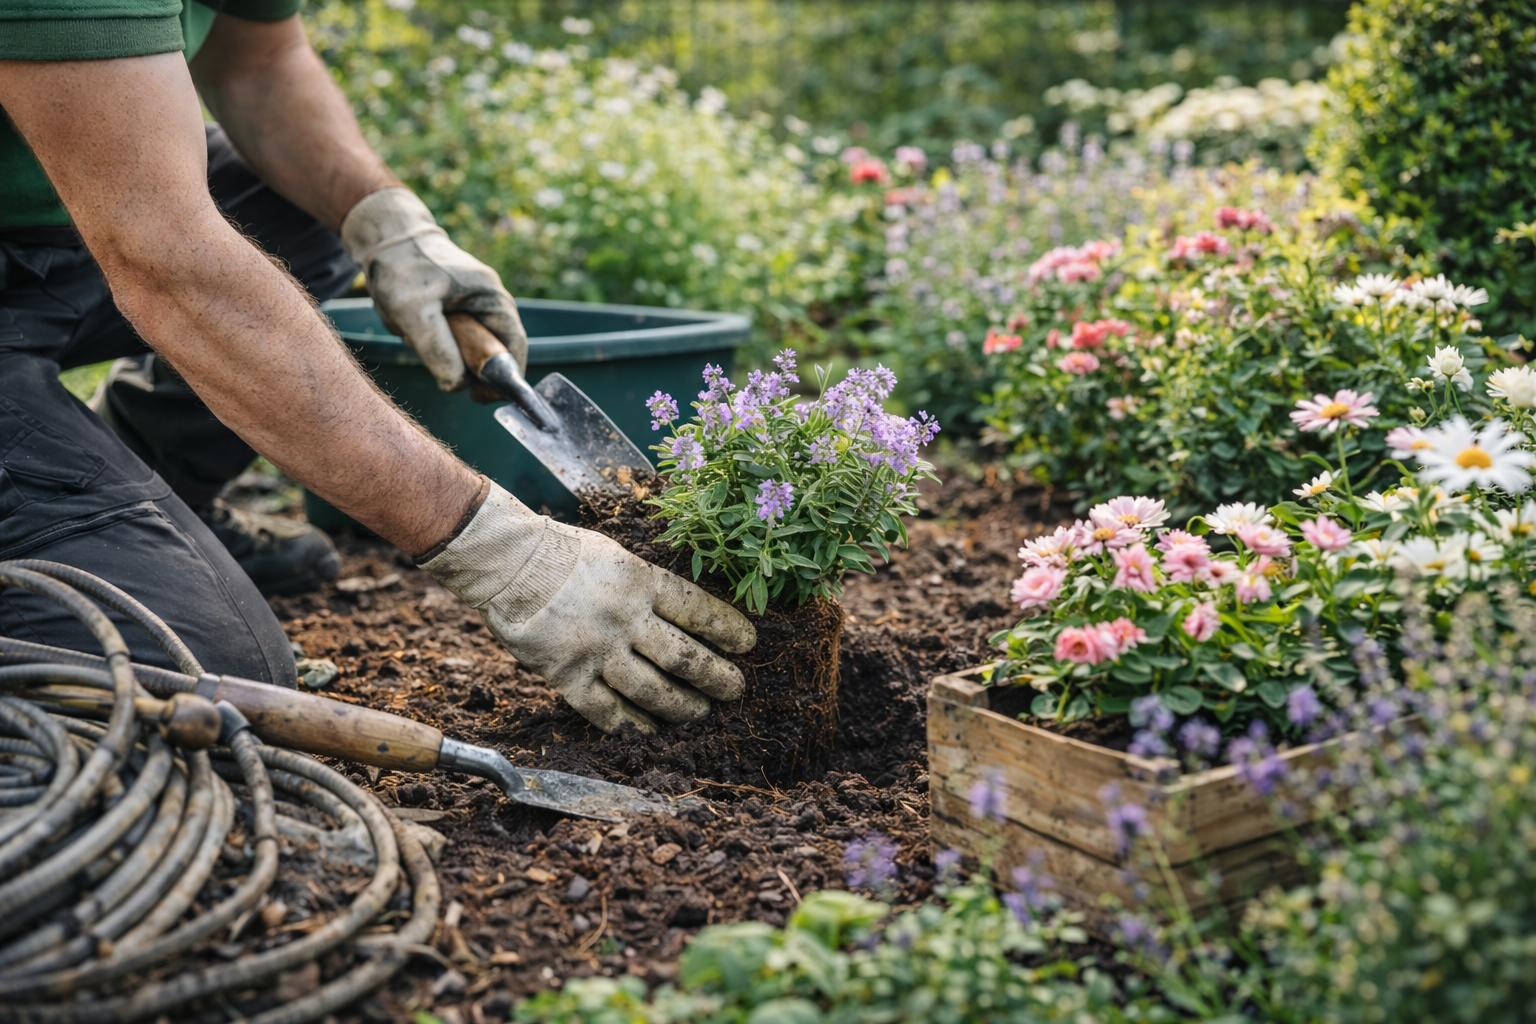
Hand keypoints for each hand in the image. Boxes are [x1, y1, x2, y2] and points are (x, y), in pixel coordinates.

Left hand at [340, 187, 527, 391]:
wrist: (383, 235)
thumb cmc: (402, 267)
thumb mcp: (414, 311)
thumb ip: (438, 349)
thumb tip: (458, 385)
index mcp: (494, 299)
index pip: (515, 349)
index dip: (503, 379)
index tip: (477, 397)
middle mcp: (489, 303)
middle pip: (488, 352)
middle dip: (457, 358)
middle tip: (429, 351)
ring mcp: (471, 304)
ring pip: (462, 347)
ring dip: (435, 346)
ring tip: (411, 323)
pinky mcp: (452, 308)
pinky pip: (445, 337)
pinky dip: (425, 336)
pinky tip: (407, 317)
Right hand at [421, 484, 755, 733]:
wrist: (507, 564)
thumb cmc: (563, 555)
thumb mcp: (617, 556)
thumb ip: (648, 587)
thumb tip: (684, 617)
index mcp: (641, 581)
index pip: (697, 611)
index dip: (727, 630)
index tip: (748, 645)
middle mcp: (624, 618)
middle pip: (684, 658)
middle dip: (717, 678)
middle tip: (735, 690)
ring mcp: (596, 650)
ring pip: (652, 691)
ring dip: (682, 707)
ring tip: (700, 714)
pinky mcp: (567, 676)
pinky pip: (607, 711)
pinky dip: (632, 725)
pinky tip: (649, 730)